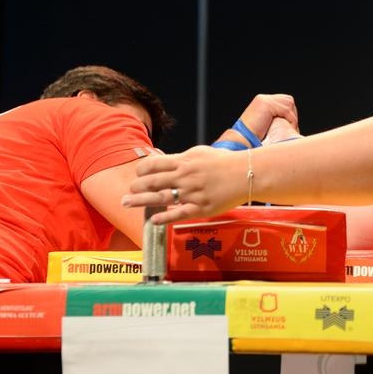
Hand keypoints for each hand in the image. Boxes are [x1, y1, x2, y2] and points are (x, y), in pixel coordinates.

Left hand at [124, 146, 246, 223]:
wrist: (246, 174)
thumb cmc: (223, 162)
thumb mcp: (200, 153)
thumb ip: (180, 158)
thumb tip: (159, 158)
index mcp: (185, 162)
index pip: (154, 164)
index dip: (142, 170)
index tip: (137, 174)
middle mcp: (186, 177)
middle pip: (153, 181)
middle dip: (136, 187)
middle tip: (127, 192)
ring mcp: (192, 193)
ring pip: (161, 198)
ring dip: (140, 201)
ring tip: (126, 203)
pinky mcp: (201, 208)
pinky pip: (178, 214)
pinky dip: (164, 217)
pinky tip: (152, 220)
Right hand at [236, 94, 298, 143]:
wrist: (242, 139)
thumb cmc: (252, 137)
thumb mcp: (265, 124)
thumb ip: (274, 118)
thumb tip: (290, 121)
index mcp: (262, 102)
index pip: (283, 101)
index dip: (290, 113)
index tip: (292, 125)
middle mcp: (263, 99)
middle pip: (288, 100)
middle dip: (292, 114)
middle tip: (292, 127)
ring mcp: (264, 100)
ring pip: (289, 104)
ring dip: (292, 118)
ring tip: (290, 128)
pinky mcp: (267, 105)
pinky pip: (286, 110)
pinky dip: (290, 120)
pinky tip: (288, 128)